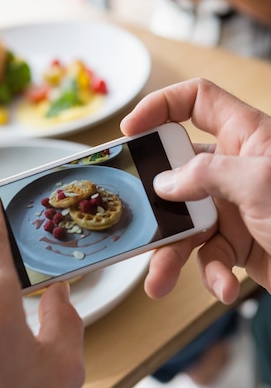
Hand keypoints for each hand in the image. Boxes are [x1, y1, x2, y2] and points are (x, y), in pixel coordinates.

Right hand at [121, 78, 270, 303]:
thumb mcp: (261, 183)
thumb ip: (207, 173)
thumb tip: (165, 182)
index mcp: (246, 137)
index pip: (197, 101)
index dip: (161, 106)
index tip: (131, 130)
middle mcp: (234, 169)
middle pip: (176, 170)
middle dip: (154, 199)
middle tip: (133, 215)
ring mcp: (233, 207)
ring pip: (184, 223)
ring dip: (171, 254)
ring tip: (159, 280)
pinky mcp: (237, 243)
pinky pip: (208, 256)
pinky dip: (211, 274)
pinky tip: (222, 286)